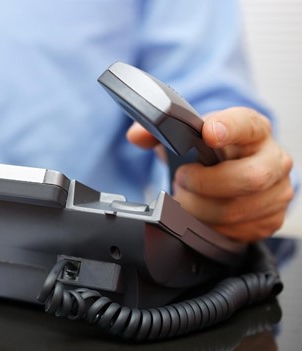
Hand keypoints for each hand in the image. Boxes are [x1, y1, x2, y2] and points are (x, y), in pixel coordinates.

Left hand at [127, 107, 294, 241]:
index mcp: (253, 130)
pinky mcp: (271, 219)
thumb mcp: (186, 138)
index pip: (247, 125)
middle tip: (182, 179)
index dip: (229, 129)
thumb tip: (137, 136)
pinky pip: (238, 231)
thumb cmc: (210, 154)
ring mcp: (277, 191)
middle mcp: (273, 159)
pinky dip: (212, 226)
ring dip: (201, 208)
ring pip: (237, 209)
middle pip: (248, 178)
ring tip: (188, 199)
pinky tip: (203, 214)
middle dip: (204, 184)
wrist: (230, 175)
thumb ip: (158, 133)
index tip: (208, 133)